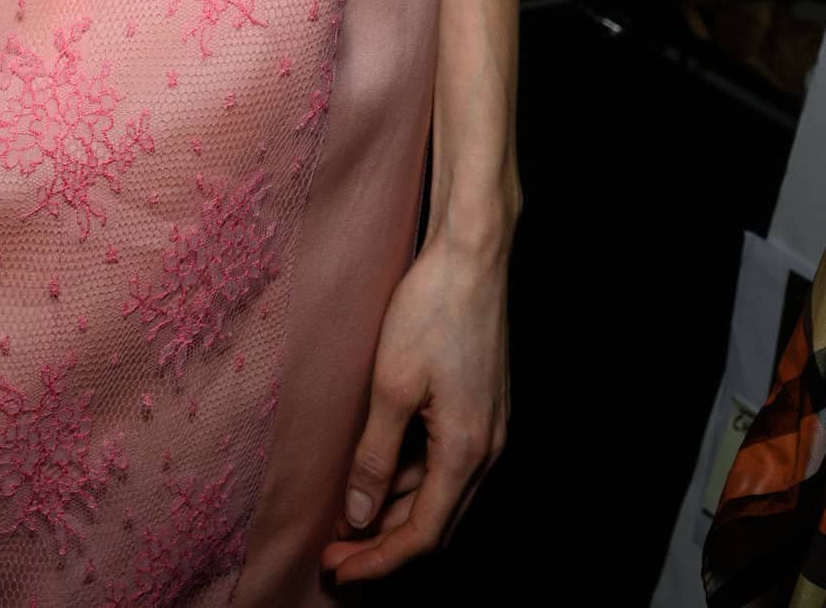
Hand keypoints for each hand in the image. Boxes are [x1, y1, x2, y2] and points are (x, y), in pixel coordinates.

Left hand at [321, 231, 508, 582]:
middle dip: (385, 545)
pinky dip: (412, 478)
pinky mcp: (482, 407)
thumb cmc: (432, 310)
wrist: (472, 257)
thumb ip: (375, 456)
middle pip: (434, 523)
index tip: (337, 569)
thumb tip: (360, 514)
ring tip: (348, 517)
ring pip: (441, 494)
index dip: (378, 560)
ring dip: (397, 513)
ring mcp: (489, 428)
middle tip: (336, 551)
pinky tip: (378, 470)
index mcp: (466, 453)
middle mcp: (487, 450)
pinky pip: (447, 463)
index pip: (421, 535)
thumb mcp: (390, 385)